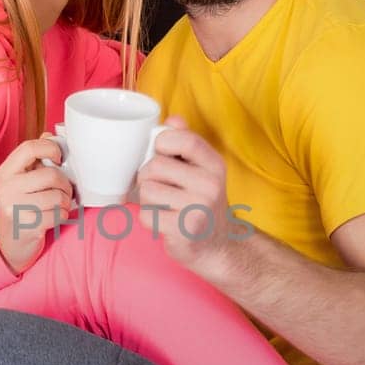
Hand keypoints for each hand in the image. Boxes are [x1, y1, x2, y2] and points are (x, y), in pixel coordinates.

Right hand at [0, 136, 75, 273]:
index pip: (29, 148)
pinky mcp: (28, 226)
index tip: (59, 158)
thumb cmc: (17, 210)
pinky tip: (55, 217)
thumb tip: (51, 135)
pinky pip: (59, 214)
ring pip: (57, 196)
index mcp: (4, 174)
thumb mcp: (17, 183)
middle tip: (64, 191)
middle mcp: (7, 189)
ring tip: (60, 205)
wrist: (5, 247)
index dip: (50, 148)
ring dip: (65, 202)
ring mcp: (15, 208)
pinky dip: (63, 216)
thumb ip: (32, 161)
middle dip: (65, 184)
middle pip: (50, 174)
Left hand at [134, 117, 234, 272]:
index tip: (161, 154)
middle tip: (161, 188)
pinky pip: (147, 215)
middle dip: (148, 177)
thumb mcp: (201, 170)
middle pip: (155, 166)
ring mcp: (198, 208)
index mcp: (214, 164)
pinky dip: (149, 219)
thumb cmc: (201, 202)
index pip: (183, 139)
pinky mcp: (183, 230)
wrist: (217, 245)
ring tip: (163, 205)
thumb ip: (186, 143)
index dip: (162, 143)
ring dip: (147, 199)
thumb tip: (172, 119)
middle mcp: (210, 184)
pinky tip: (164, 221)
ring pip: (147, 190)